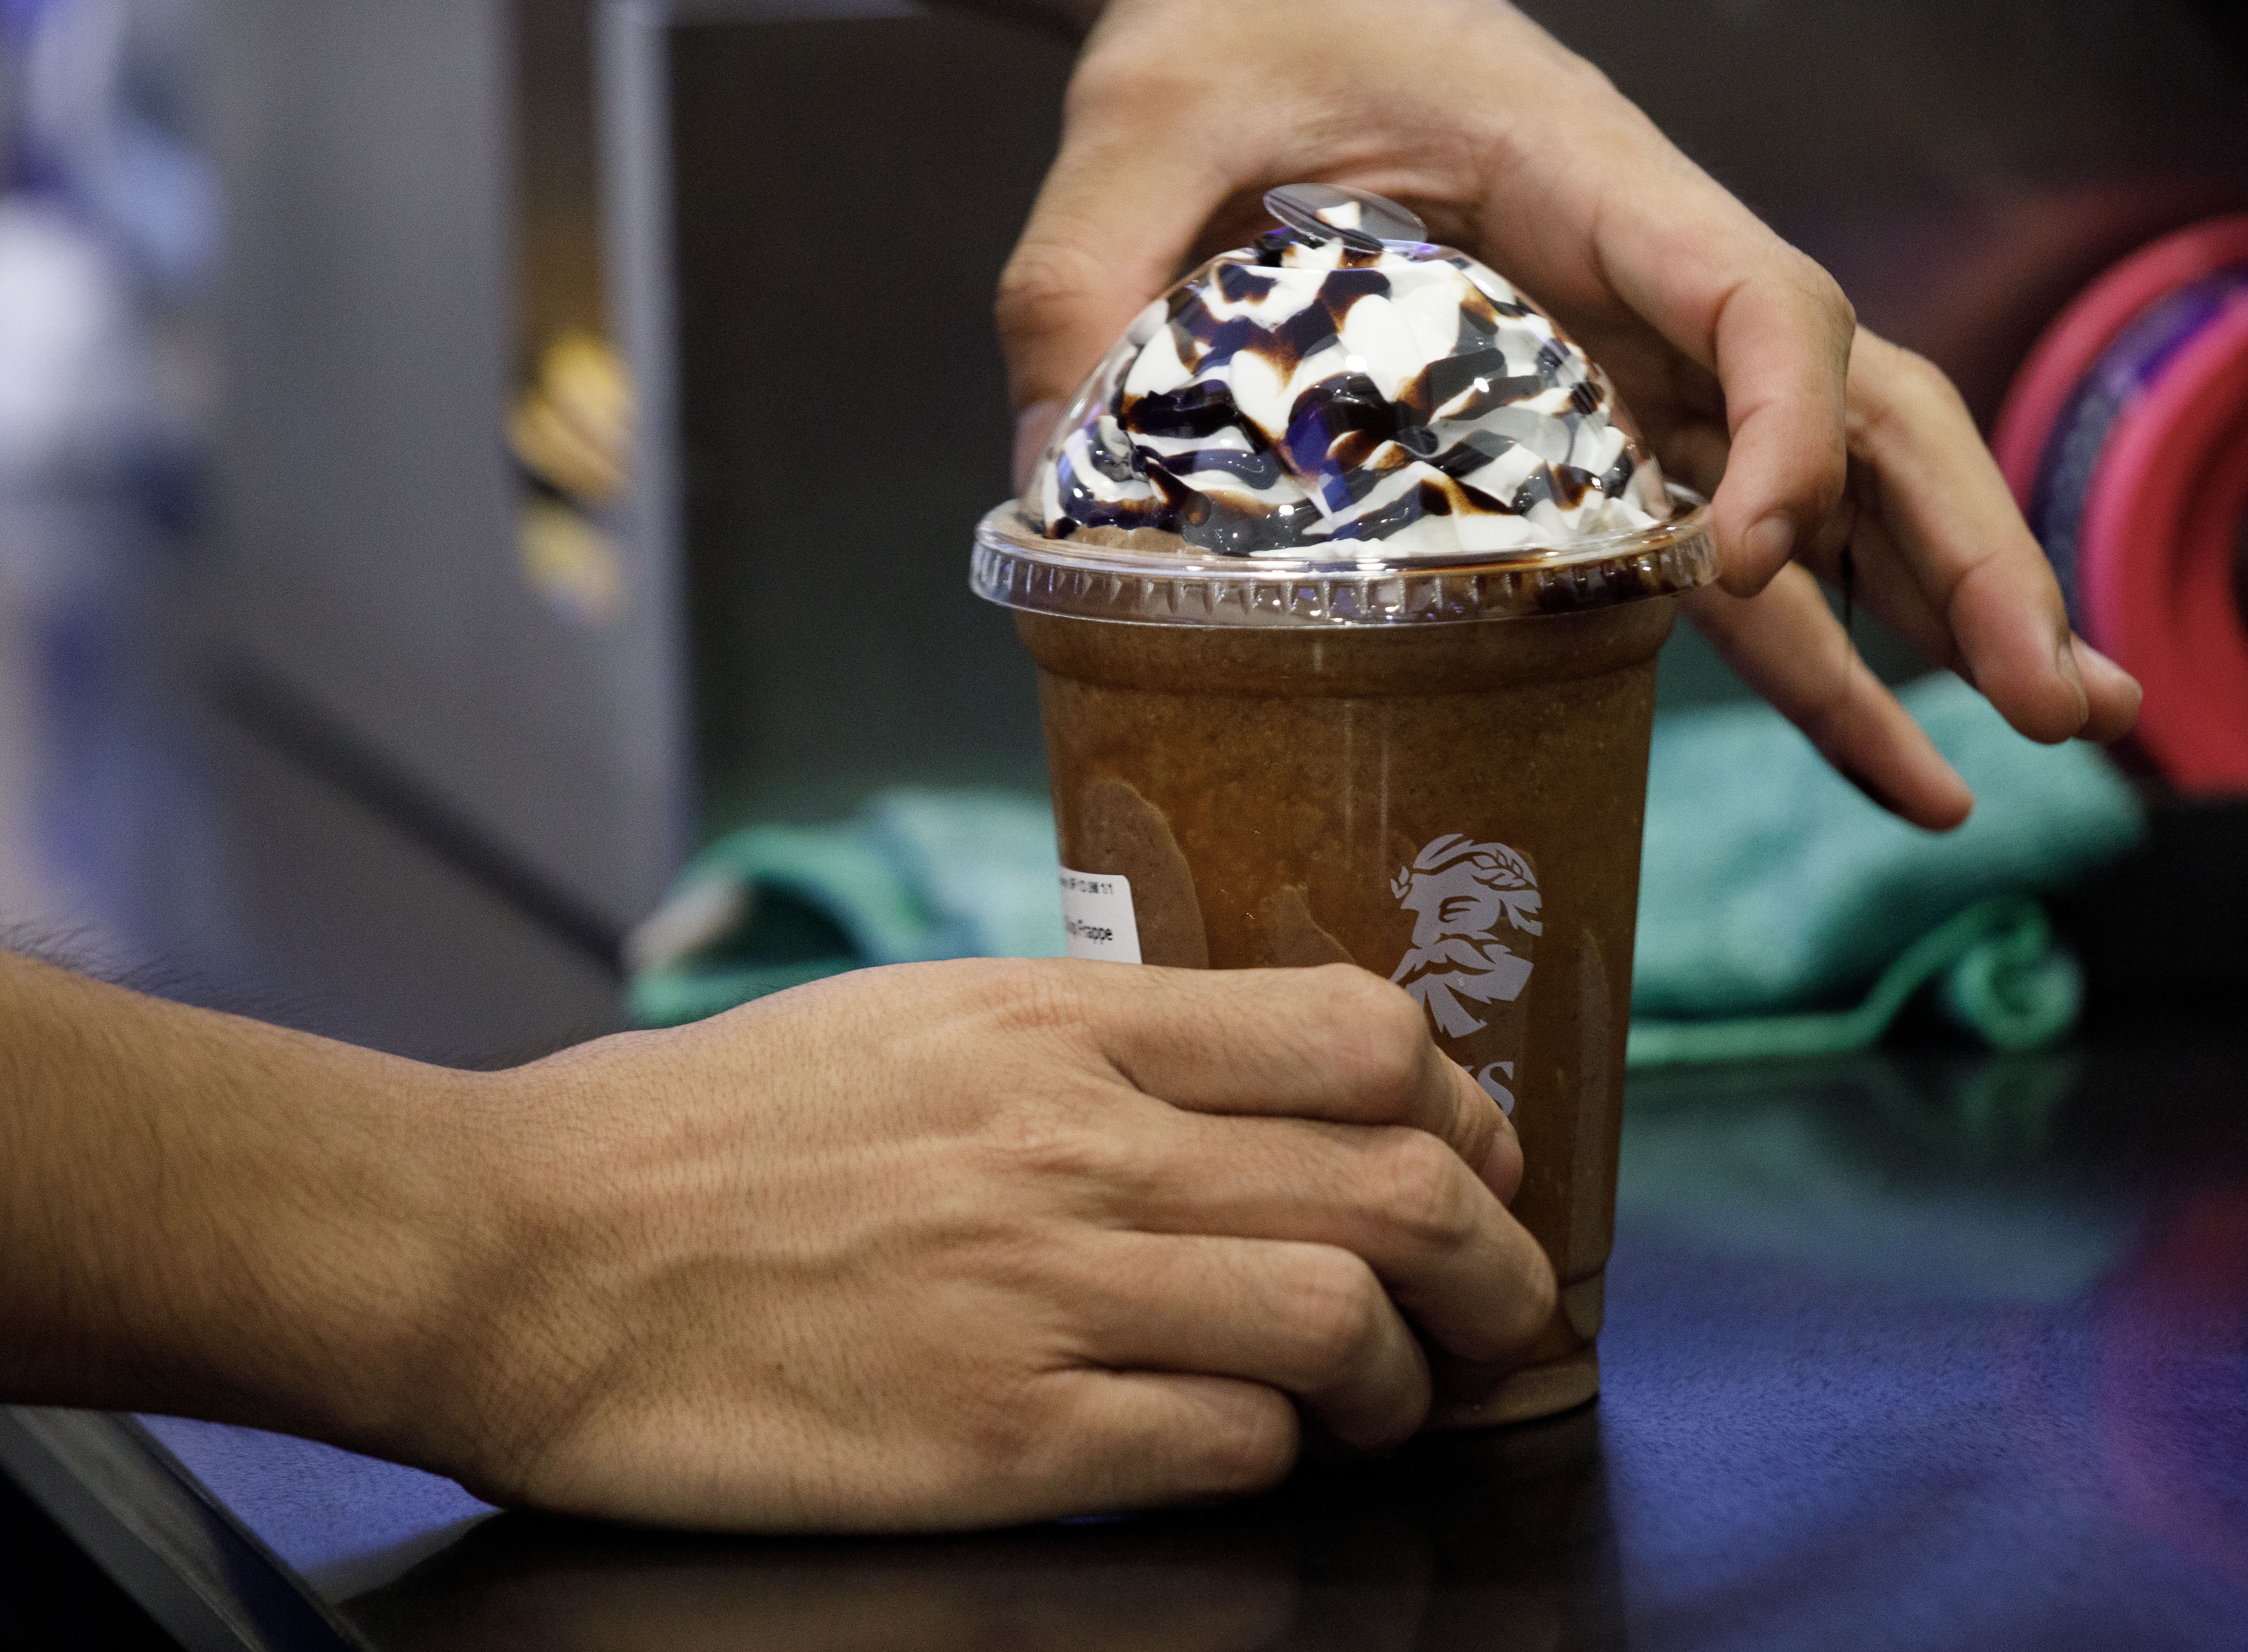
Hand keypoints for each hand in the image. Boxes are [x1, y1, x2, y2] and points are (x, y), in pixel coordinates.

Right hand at [435, 958, 1547, 1531]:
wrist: (524, 1252)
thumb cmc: (716, 1133)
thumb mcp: (923, 1017)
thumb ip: (1101, 1042)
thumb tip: (1265, 1084)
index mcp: (1061, 1022)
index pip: (1362, 1035)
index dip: (1461, 1108)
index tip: (1473, 1159)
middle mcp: (1078, 1145)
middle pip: (1402, 1185)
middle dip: (1498, 1260)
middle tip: (1500, 1304)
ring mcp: (1042, 1292)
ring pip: (1344, 1323)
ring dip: (1404, 1379)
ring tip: (1382, 1402)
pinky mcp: (996, 1438)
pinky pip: (1226, 1444)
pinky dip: (1279, 1453)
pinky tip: (1255, 1448)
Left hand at [994, 0, 2139, 828]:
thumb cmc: (1226, 31)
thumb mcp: (1132, 145)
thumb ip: (1085, 296)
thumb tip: (1046, 496)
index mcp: (1587, 183)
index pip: (1756, 302)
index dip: (1786, 433)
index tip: (1747, 559)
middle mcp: (1654, 273)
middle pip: (1869, 403)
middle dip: (1968, 549)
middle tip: (2065, 700)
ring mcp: (1649, 346)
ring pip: (1846, 470)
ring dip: (1943, 601)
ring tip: (2051, 742)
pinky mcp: (1615, 404)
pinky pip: (1744, 518)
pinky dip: (1824, 624)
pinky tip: (1892, 731)